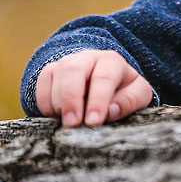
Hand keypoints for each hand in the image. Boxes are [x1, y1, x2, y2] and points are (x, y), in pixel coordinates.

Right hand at [35, 49, 152, 126]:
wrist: (107, 82)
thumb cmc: (124, 90)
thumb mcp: (138, 95)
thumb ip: (130, 101)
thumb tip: (111, 111)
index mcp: (112, 61)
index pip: (104, 77)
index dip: (98, 100)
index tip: (94, 121)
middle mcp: (88, 57)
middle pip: (74, 71)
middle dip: (71, 99)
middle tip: (73, 124)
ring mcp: (67, 62)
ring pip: (55, 76)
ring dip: (59, 102)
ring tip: (69, 121)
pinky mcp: (51, 71)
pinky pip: (42, 83)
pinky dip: (45, 102)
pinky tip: (56, 115)